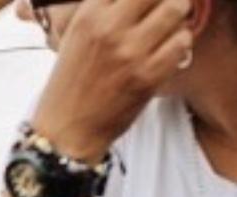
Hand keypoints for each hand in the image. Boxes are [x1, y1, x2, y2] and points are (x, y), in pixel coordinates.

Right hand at [33, 0, 197, 160]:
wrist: (64, 133)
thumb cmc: (70, 86)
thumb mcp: (76, 37)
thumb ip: (105, 10)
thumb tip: (135, 0)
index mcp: (89, 15)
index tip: (143, 6)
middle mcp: (109, 28)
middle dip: (165, 0)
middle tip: (161, 13)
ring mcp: (130, 52)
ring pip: (176, 10)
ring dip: (176, 20)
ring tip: (165, 34)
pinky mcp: (148, 75)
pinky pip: (182, 42)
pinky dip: (179, 46)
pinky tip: (165, 55)